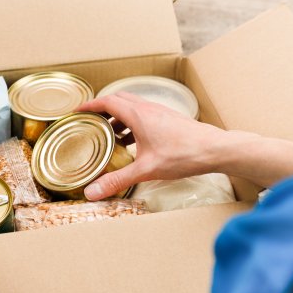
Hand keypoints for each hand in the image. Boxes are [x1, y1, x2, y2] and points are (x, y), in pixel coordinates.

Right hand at [77, 92, 292, 199]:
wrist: (215, 149)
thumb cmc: (183, 155)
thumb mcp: (146, 170)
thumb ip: (117, 180)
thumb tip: (92, 192)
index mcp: (138, 114)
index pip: (108, 101)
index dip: (90, 104)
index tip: (77, 110)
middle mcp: (148, 109)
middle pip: (119, 100)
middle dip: (102, 109)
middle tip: (90, 122)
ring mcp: (160, 113)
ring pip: (133, 108)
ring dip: (118, 117)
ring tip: (109, 135)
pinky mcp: (169, 120)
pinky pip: (144, 115)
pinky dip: (132, 124)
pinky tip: (133, 143)